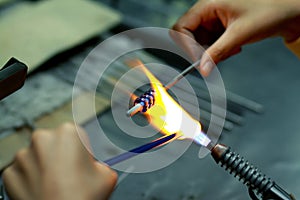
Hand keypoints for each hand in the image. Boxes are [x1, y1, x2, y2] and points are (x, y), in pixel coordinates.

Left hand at [2, 123, 116, 199]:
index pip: (77, 136)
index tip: (82, 164)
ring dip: (45, 167)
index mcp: (67, 132)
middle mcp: (42, 138)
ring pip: (37, 157)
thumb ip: (101, 165)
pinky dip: (30, 180)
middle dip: (61, 156)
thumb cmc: (83, 196)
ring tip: (56, 186)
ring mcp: (23, 156)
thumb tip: (96, 168)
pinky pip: (23, 172)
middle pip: (54, 144)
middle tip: (70, 176)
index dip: (81, 151)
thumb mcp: (107, 176)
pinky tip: (42, 191)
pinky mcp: (10, 174)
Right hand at [172, 0, 299, 75]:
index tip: (196, 60)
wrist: (286, 14)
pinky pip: (210, 45)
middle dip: (200, 51)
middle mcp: (207, 12)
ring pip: (199, 43)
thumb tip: (202, 69)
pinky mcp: (219, 30)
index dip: (186, 45)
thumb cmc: (269, 11)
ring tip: (231, 49)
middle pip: (188, 36)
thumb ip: (217, 52)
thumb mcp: (239, 34)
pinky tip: (234, 47)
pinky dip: (219, 51)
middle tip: (213, 59)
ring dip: (212, 52)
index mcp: (208, 5)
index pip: (182, 27)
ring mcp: (213, 21)